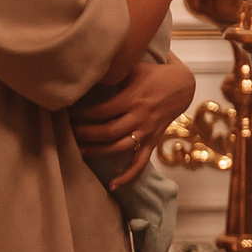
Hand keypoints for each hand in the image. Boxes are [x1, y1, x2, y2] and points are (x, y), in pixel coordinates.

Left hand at [71, 56, 196, 188]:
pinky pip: (141, 162)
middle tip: (67, 132)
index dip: (82, 114)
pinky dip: (128, 175)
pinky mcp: (152, 140)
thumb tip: (89, 66)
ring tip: (79, 150)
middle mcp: (139, 117)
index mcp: (133, 98)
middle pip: (107, 132)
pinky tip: (113, 185)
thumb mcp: (135, 66)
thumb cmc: (155, 73)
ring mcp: (146, 131)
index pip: (102, 111)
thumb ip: (115, 69)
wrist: (184, 85)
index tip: (67, 113)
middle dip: (84, 134)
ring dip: (98, 152)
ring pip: (119, 148)